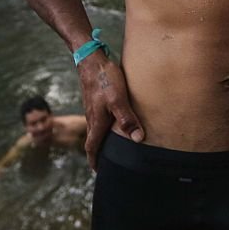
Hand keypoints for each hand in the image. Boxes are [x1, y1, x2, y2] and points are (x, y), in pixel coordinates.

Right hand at [77, 53, 143, 169]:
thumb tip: (137, 139)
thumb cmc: (104, 78)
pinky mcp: (95, 99)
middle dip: (97, 153)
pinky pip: (98, 118)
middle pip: (92, 140)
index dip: (94, 160)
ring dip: (100, 139)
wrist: (90, 58)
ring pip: (95, 129)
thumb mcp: (118, 99)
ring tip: (111, 146)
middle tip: (106, 162)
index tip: (98, 171)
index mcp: (96, 122)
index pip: (92, 147)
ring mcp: (92, 107)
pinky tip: (112, 121)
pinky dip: (103, 126)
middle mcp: (92, 117)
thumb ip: (127, 119)